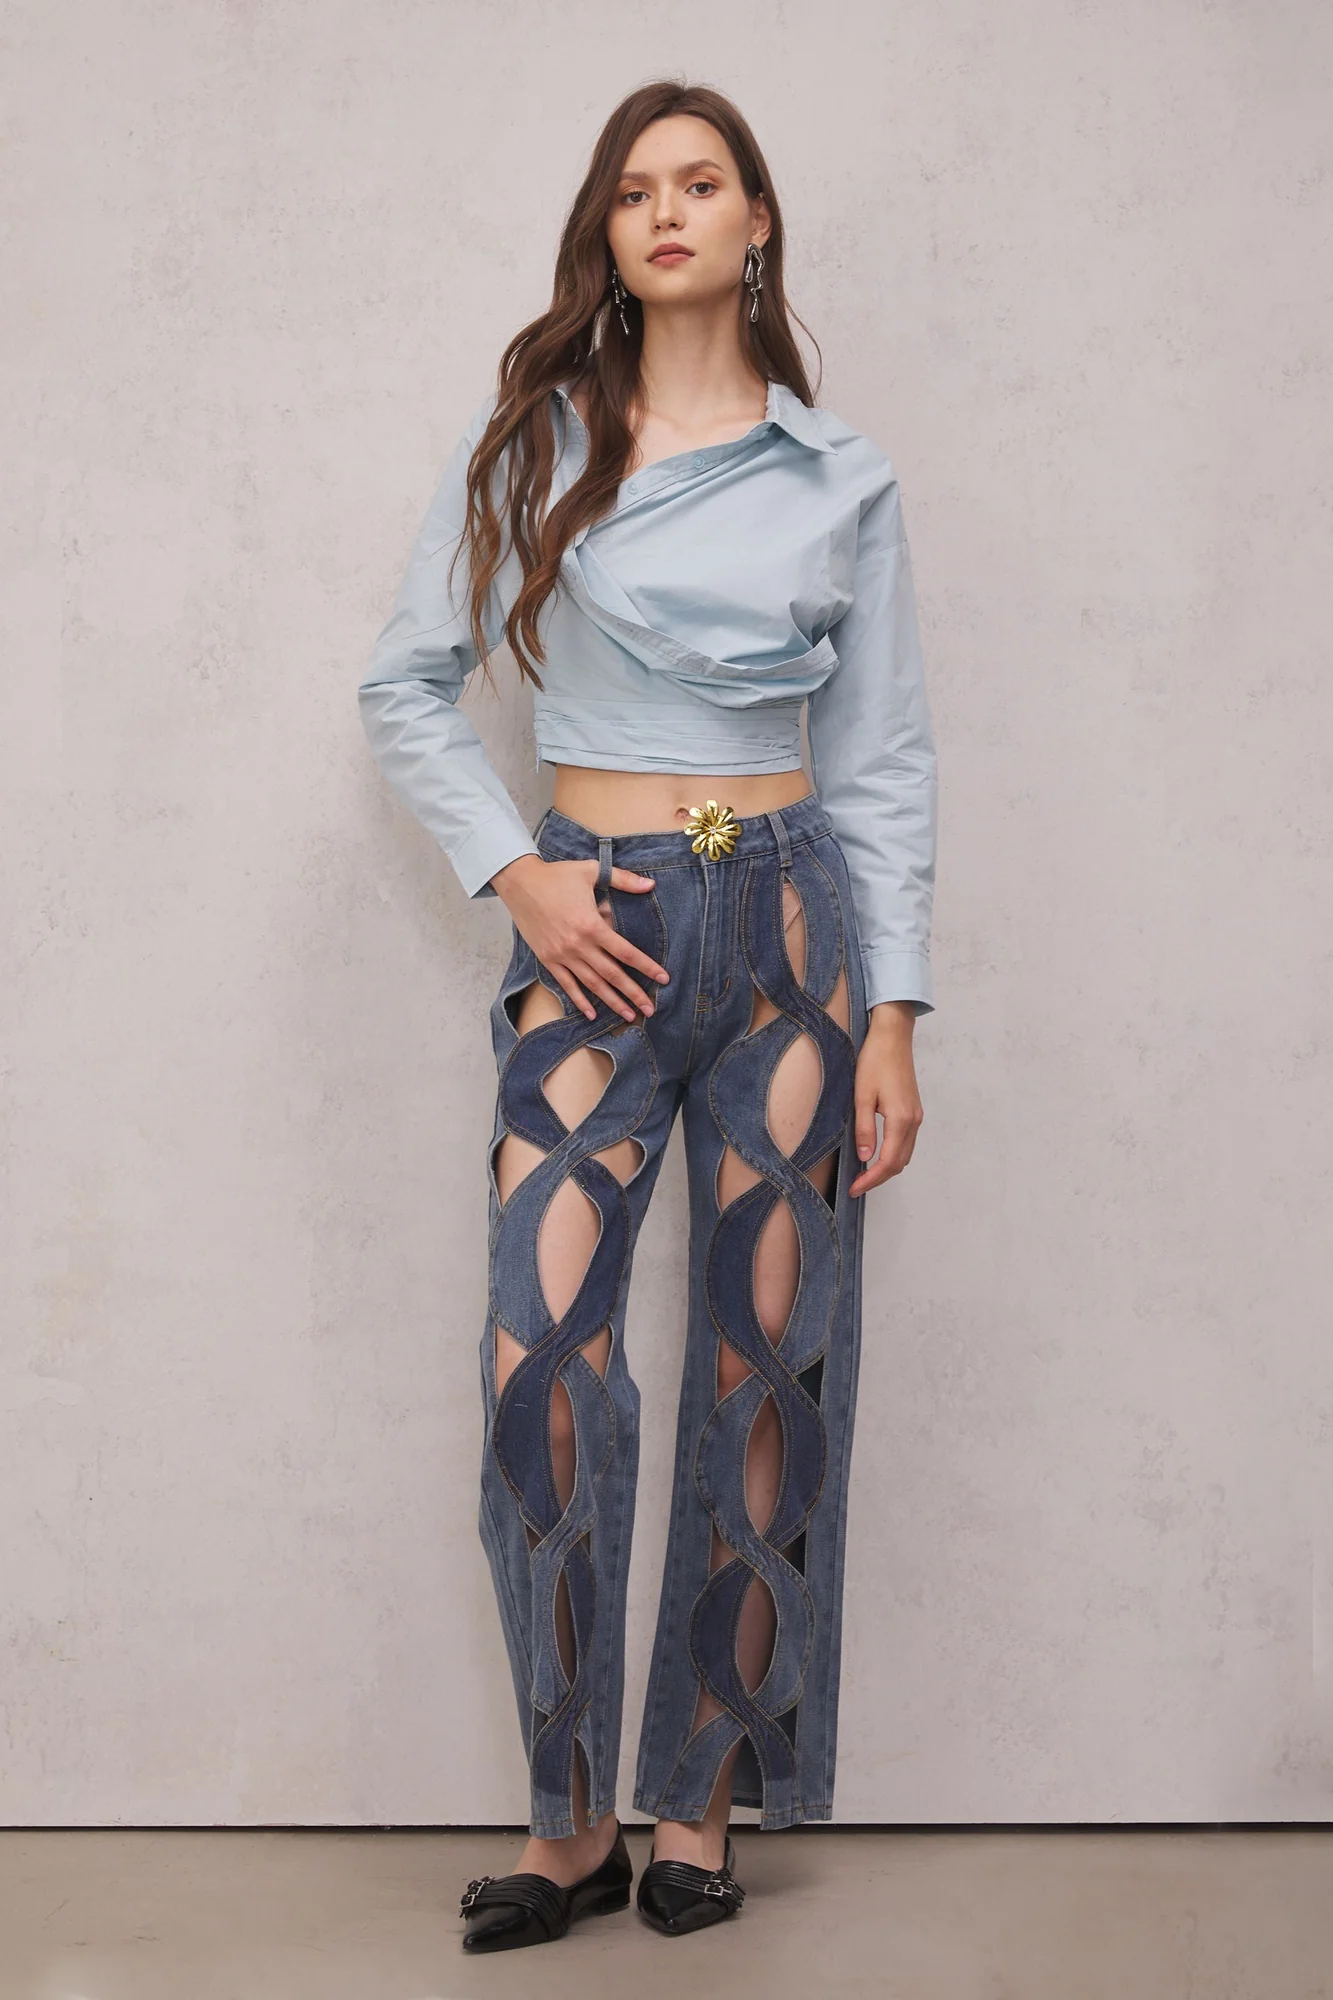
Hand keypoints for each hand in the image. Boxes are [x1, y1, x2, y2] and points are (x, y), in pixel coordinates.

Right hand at [489, 853, 670, 1022]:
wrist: (519, 882)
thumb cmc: (556, 876)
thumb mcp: (591, 871)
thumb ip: (623, 879)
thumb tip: (650, 884)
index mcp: (592, 925)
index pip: (626, 952)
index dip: (646, 967)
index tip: (663, 978)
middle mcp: (578, 945)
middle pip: (612, 974)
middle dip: (633, 993)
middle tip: (651, 1009)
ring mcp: (561, 955)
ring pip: (592, 984)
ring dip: (611, 1001)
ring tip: (628, 1015)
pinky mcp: (547, 959)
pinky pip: (566, 984)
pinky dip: (580, 1000)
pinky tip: (592, 1014)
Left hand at [848, 1003, 923, 1195]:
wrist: (892, 1036)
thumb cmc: (874, 1061)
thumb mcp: (862, 1095)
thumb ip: (864, 1128)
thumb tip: (865, 1157)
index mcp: (901, 1120)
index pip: (888, 1162)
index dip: (872, 1180)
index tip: (854, 1189)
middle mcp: (914, 1121)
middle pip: (900, 1163)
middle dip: (879, 1178)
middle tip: (856, 1185)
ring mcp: (917, 1116)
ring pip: (905, 1154)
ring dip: (887, 1167)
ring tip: (864, 1174)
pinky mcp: (914, 1110)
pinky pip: (906, 1142)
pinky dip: (893, 1154)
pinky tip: (877, 1154)